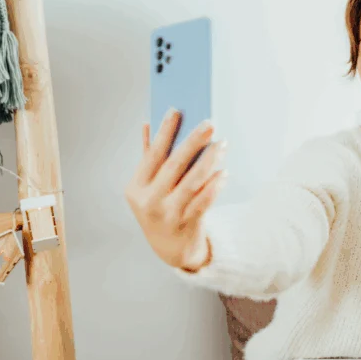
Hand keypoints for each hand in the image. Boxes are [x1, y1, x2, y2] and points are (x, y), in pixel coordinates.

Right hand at [125, 109, 227, 270]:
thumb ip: (148, 157)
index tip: (175, 110)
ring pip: (193, 182)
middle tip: (209, 122)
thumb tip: (148, 125)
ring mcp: (169, 214)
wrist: (170, 249)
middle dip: (193, 142)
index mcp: (137, 188)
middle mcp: (150, 201)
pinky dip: (215, 185)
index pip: (152, 154)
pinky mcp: (188, 224)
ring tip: (222, 143)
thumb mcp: (146, 188)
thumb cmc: (159, 209)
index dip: (164, 131)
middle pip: (174, 165)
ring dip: (209, 160)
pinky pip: (205, 201)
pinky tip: (224, 171)